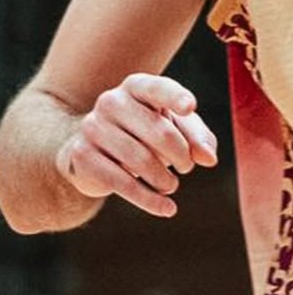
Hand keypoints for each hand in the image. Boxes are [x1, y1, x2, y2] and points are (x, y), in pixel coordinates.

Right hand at [56, 73, 217, 217]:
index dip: (175, 97)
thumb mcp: (173, 126)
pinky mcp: (82, 157)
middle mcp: (112, 101)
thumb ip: (196, 137)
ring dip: (165, 179)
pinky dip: (149, 199)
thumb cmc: (144, 131)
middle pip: (159, 131)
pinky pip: (121, 183)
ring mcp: (93, 127)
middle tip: (187, 167)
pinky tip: (167, 208)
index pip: (159, 87)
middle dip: (181, 155)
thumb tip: (209, 158)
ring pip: (141, 160)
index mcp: (137, 86)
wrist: (93, 148)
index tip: (190, 107)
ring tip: (172, 184)